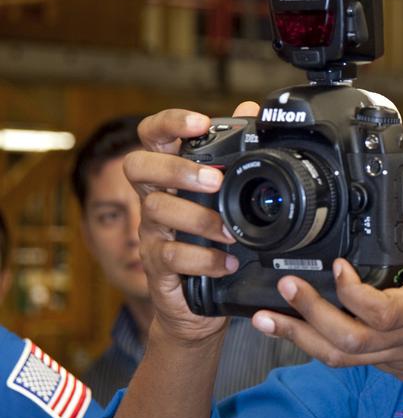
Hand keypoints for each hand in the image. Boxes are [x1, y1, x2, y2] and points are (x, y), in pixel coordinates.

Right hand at [123, 104, 259, 345]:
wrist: (197, 307)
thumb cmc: (212, 246)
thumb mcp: (227, 200)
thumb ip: (234, 155)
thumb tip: (249, 109)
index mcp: (169, 177)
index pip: (153, 136)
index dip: (169, 123)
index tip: (200, 122)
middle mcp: (154, 200)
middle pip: (138, 166)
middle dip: (175, 168)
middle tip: (214, 179)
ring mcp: (151, 234)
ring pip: (156, 211)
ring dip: (198, 218)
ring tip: (230, 232)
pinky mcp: (156, 267)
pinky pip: (170, 256)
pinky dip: (202, 259)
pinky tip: (226, 263)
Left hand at [251, 177, 402, 412]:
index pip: (382, 310)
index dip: (352, 292)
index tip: (337, 265)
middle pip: (348, 337)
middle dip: (309, 313)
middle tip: (284, 284)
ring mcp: (391, 355)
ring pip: (338, 355)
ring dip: (298, 336)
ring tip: (264, 317)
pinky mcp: (385, 365)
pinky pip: (344, 359)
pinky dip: (313, 344)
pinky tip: (289, 328)